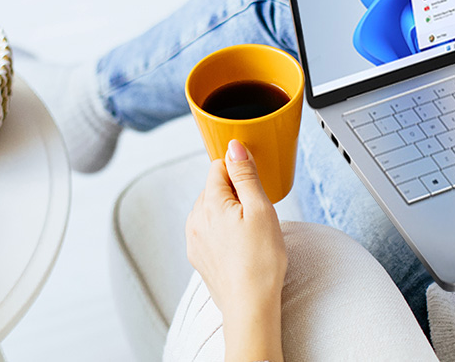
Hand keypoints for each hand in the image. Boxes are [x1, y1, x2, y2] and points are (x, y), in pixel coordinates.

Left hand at [186, 139, 285, 361]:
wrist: (250, 306)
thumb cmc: (260, 261)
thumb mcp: (260, 209)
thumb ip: (245, 175)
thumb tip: (234, 147)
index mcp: (209, 203)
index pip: (218, 168)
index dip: (240, 174)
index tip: (255, 189)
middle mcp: (194, 219)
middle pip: (215, 189)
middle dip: (236, 195)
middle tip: (257, 216)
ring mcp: (193, 239)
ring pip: (212, 211)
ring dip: (229, 214)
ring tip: (250, 235)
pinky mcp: (197, 256)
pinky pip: (209, 231)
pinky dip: (223, 233)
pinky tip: (240, 248)